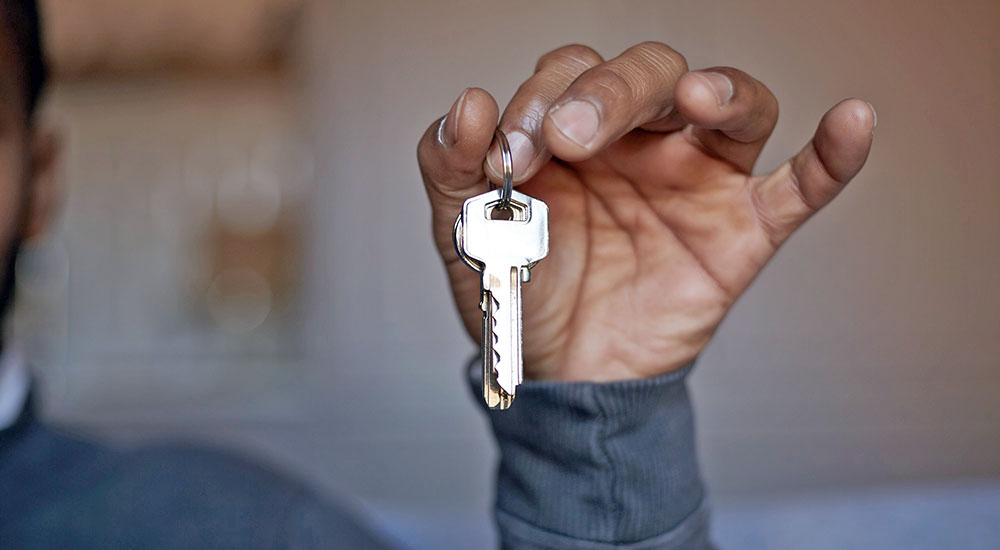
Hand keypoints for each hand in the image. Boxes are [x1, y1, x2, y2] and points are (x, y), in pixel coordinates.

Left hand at [418, 43, 874, 381]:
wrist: (562, 375)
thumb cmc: (523, 292)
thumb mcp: (468, 232)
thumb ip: (451, 167)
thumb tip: (467, 105)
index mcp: (575, 130)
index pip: (570, 77)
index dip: (542, 100)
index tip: (512, 153)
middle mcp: (641, 140)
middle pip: (648, 74)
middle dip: (610, 93)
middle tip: (570, 136)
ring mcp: (697, 180)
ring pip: (730, 107)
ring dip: (718, 92)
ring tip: (695, 100)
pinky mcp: (743, 231)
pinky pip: (800, 187)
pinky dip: (831, 156)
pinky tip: (852, 121)